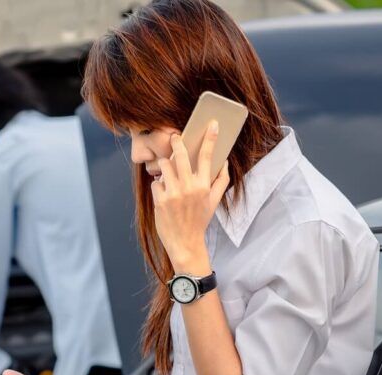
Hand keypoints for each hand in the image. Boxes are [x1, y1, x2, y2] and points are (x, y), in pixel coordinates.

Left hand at [152, 120, 230, 271]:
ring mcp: (173, 194)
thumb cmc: (199, 221)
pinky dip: (158, 187)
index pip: (208, 157)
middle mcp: (189, 188)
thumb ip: (221, 181)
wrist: (185, 243)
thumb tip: (225, 163)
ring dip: (164, 167)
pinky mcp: (160, 200)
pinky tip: (163, 196)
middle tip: (173, 136)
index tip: (213, 124)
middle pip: (181, 156)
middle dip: (176, 142)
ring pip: (164, 166)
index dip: (210, 138)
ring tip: (167, 175)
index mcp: (204, 186)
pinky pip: (156, 183)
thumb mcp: (214, 202)